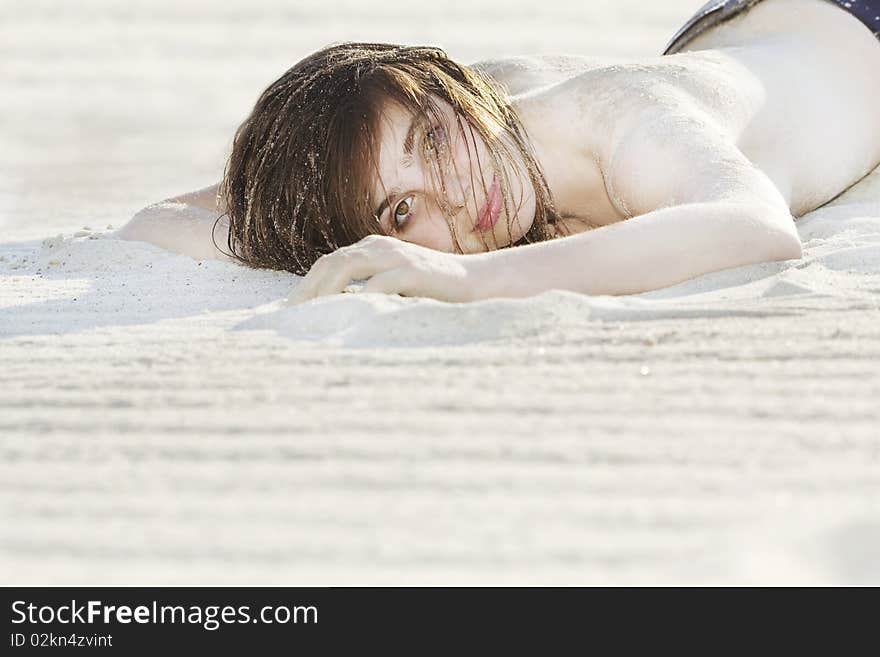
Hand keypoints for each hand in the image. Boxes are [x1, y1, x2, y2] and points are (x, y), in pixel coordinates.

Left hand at [288, 235, 481, 303]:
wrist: (476, 282)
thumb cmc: (431, 290)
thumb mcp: (393, 287)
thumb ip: (367, 290)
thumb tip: (333, 314)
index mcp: (370, 249)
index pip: (328, 264)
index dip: (305, 287)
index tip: (289, 313)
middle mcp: (378, 247)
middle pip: (331, 263)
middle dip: (308, 291)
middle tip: (291, 319)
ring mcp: (396, 256)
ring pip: (348, 267)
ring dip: (325, 292)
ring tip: (311, 317)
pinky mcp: (414, 270)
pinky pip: (379, 283)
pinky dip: (360, 298)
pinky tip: (348, 317)